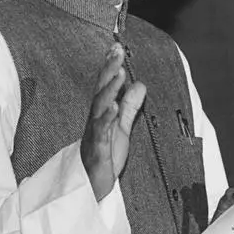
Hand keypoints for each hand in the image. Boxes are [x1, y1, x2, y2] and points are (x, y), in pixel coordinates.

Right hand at [80, 43, 145, 200]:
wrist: (93, 187)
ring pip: (100, 108)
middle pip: (101, 90)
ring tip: (119, 73)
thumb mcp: (122, 127)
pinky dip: (108, 118)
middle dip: (108, 70)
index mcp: (101, 113)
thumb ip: (130, 107)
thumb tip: (140, 84)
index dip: (109, 66)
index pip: (105, 85)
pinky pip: (101, 132)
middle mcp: (95, 119)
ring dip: (109, 89)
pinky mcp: (97, 149)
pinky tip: (115, 107)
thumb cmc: (105, 156)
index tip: (116, 46)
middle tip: (117, 51)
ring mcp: (95, 133)